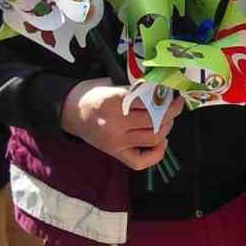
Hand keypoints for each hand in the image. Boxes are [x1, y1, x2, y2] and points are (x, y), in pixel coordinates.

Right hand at [61, 79, 181, 170]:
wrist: (70, 111)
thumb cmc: (92, 95)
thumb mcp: (111, 84)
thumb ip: (134, 90)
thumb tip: (161, 93)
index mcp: (113, 101)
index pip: (148, 101)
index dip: (163, 96)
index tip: (170, 93)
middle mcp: (114, 124)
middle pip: (155, 120)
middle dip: (171, 111)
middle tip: (175, 104)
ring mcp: (115, 141)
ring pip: (153, 138)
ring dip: (167, 128)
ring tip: (168, 119)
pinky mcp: (115, 153)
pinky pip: (141, 161)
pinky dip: (156, 153)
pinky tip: (161, 141)